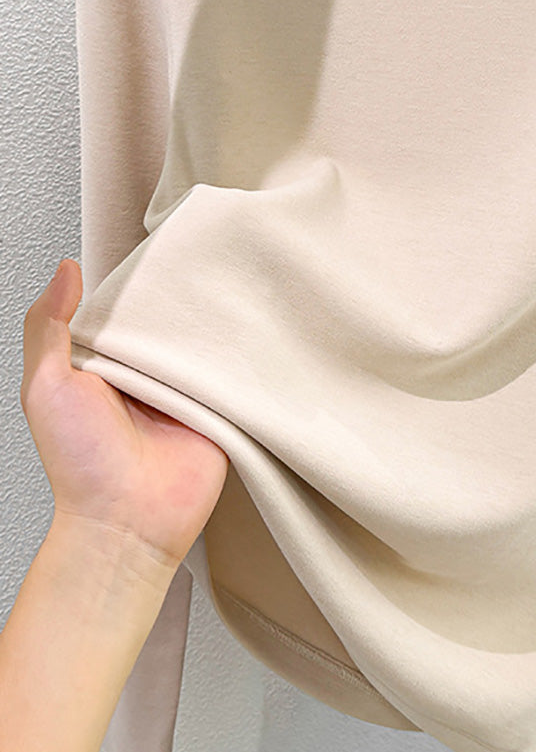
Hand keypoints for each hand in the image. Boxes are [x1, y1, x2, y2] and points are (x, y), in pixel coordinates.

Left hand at [20, 258, 228, 570]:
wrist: (127, 523)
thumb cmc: (80, 463)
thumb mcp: (47, 387)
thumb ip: (48, 328)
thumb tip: (67, 268)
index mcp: (105, 363)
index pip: (126, 307)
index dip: (139, 279)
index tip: (160, 245)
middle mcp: (147, 373)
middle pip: (171, 320)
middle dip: (185, 295)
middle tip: (208, 255)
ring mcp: (186, 390)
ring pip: (206, 341)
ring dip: (218, 322)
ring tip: (238, 281)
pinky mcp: (221, 408)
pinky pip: (236, 373)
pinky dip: (244, 355)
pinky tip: (256, 327)